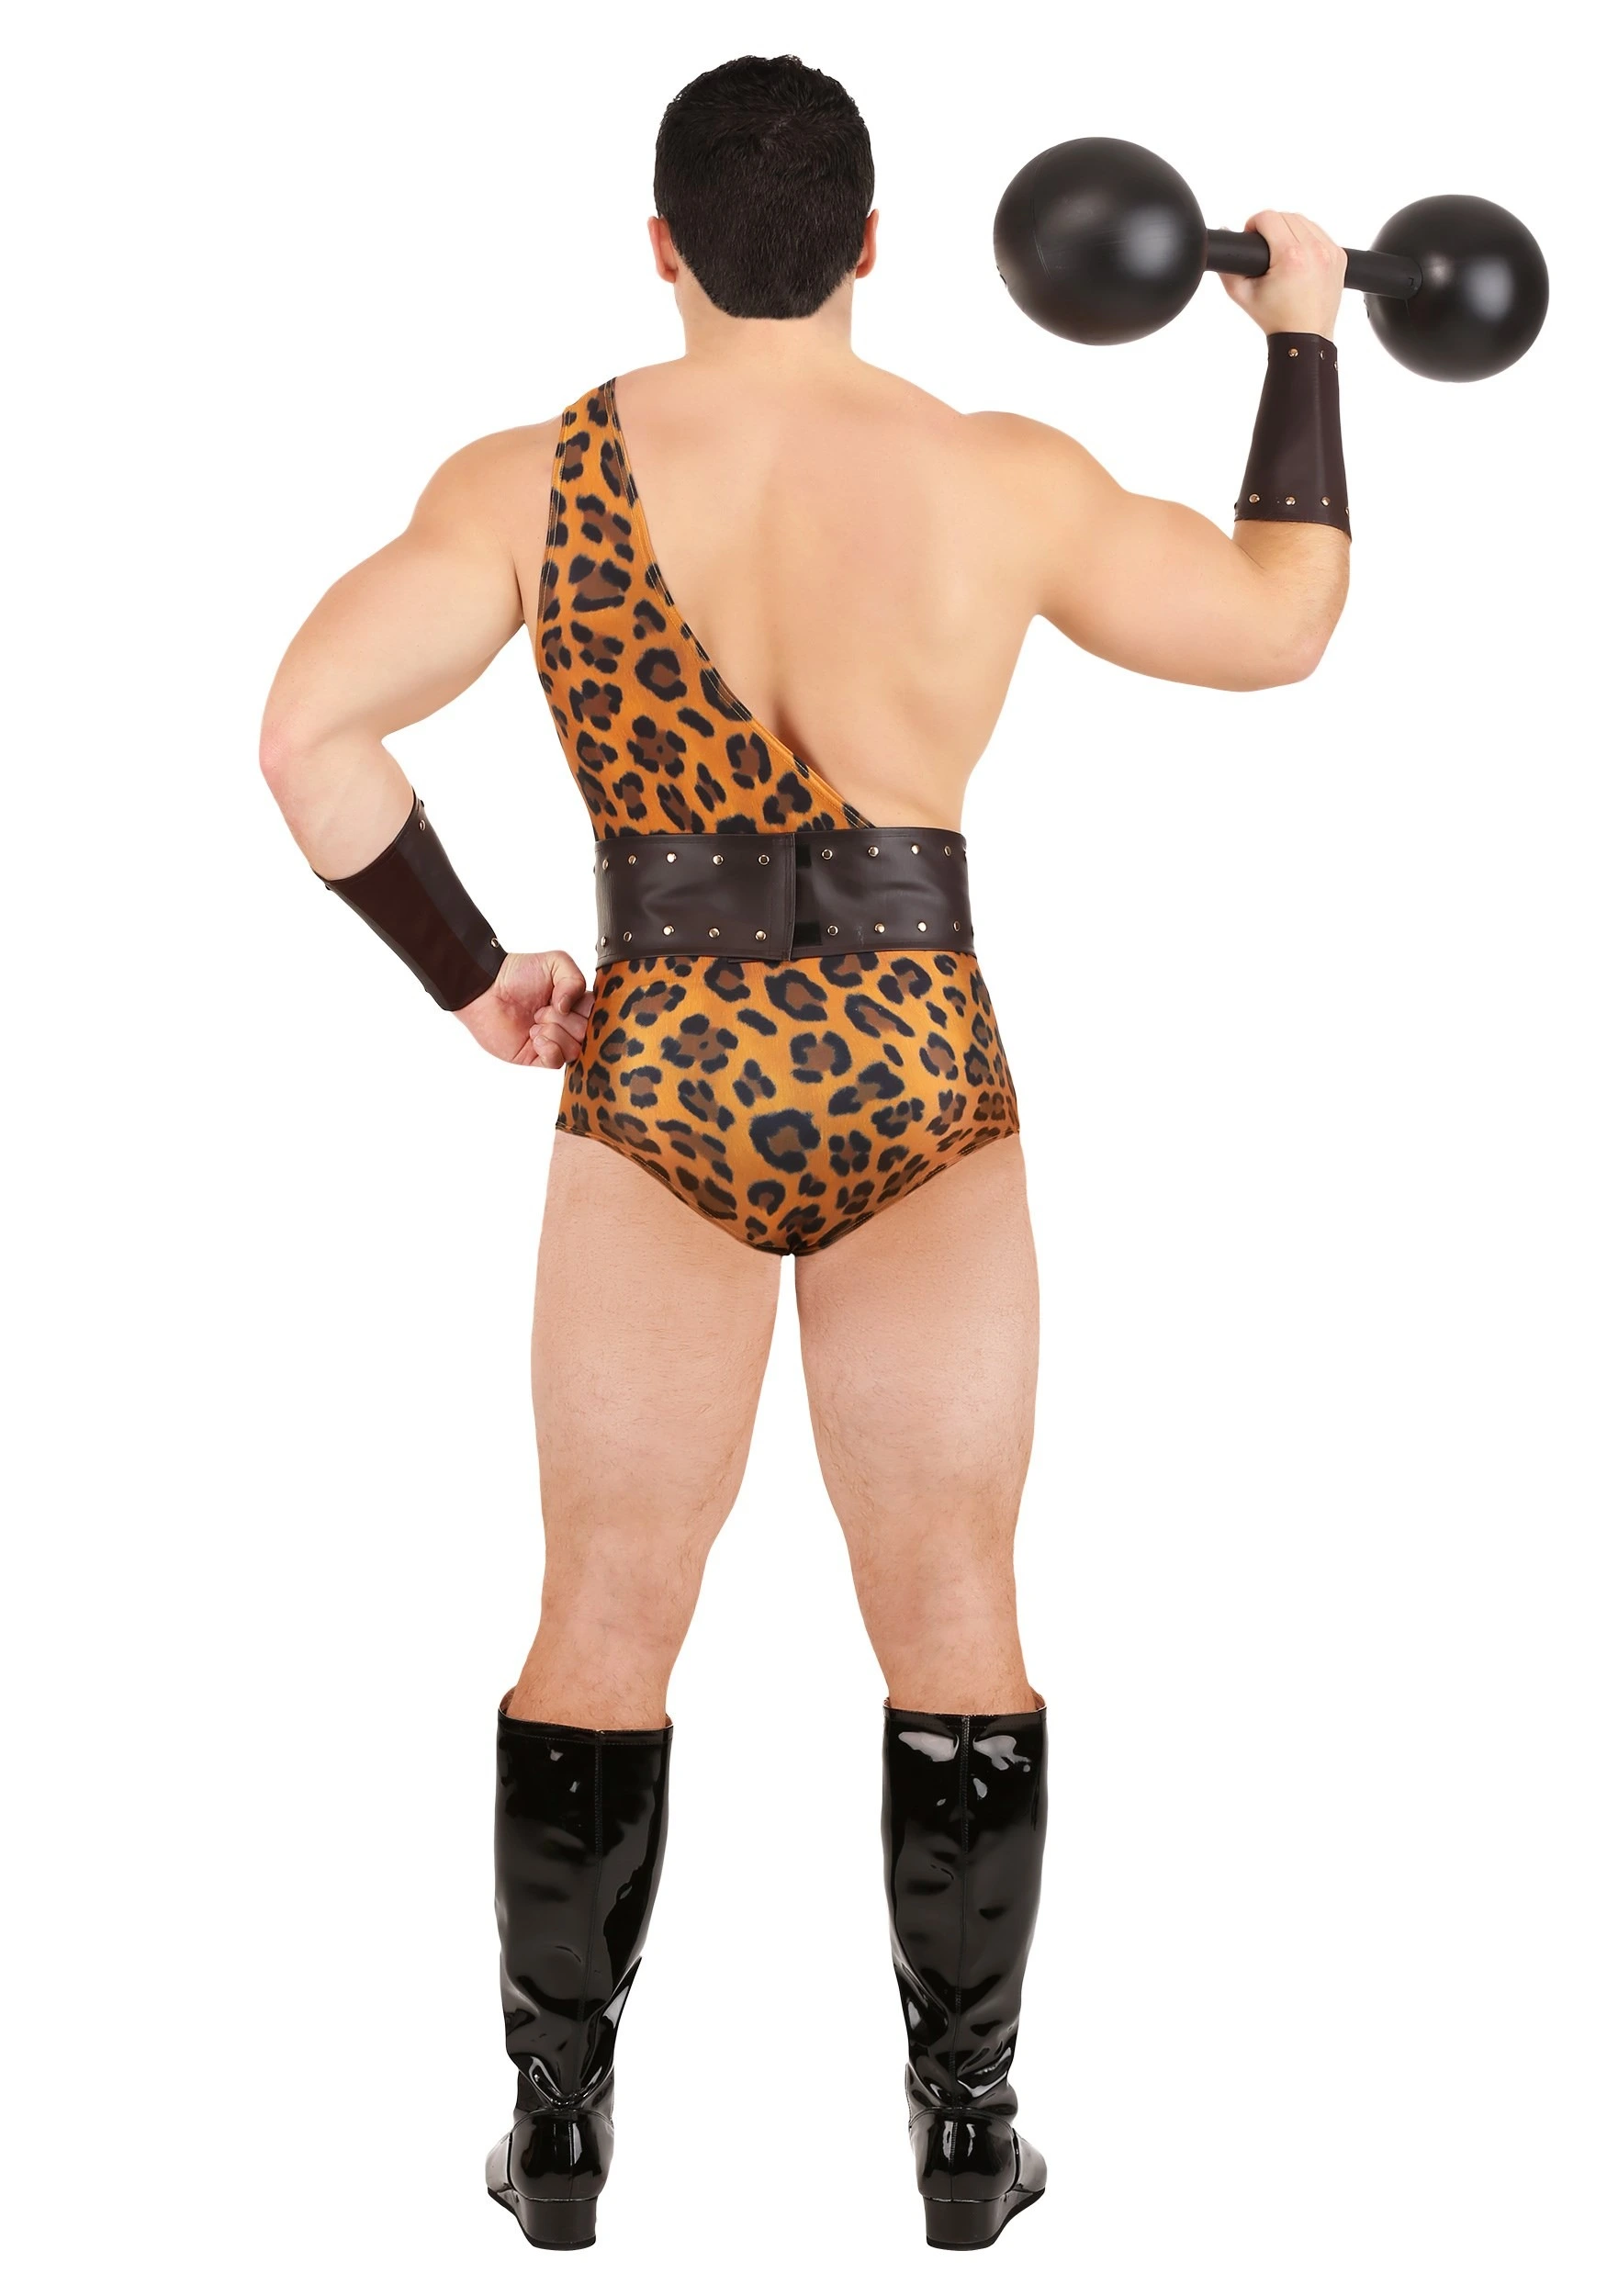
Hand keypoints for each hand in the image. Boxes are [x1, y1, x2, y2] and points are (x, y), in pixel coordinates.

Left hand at [454, 950, 594, 1067]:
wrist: (485, 989)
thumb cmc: (516, 973)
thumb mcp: (555, 962)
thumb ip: (574, 979)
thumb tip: (570, 1008)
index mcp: (576, 1004)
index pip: (598, 1014)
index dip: (585, 1010)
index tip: (568, 1002)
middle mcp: (567, 1024)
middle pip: (587, 1033)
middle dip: (565, 1019)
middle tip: (543, 1008)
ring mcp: (553, 1041)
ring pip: (574, 1048)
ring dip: (554, 1032)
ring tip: (535, 1021)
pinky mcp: (536, 1056)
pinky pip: (557, 1062)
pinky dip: (549, 1049)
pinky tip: (535, 1037)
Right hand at [1219, 210, 1347, 339]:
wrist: (1305, 338)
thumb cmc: (1276, 319)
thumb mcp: (1242, 294)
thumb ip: (1227, 265)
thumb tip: (1226, 230)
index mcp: (1291, 256)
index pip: (1268, 217)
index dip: (1253, 224)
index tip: (1251, 237)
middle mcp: (1314, 250)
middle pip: (1286, 216)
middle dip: (1271, 227)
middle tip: (1264, 248)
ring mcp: (1330, 252)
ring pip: (1305, 221)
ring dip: (1290, 230)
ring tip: (1281, 252)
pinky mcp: (1339, 256)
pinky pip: (1320, 233)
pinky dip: (1307, 239)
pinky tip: (1298, 257)